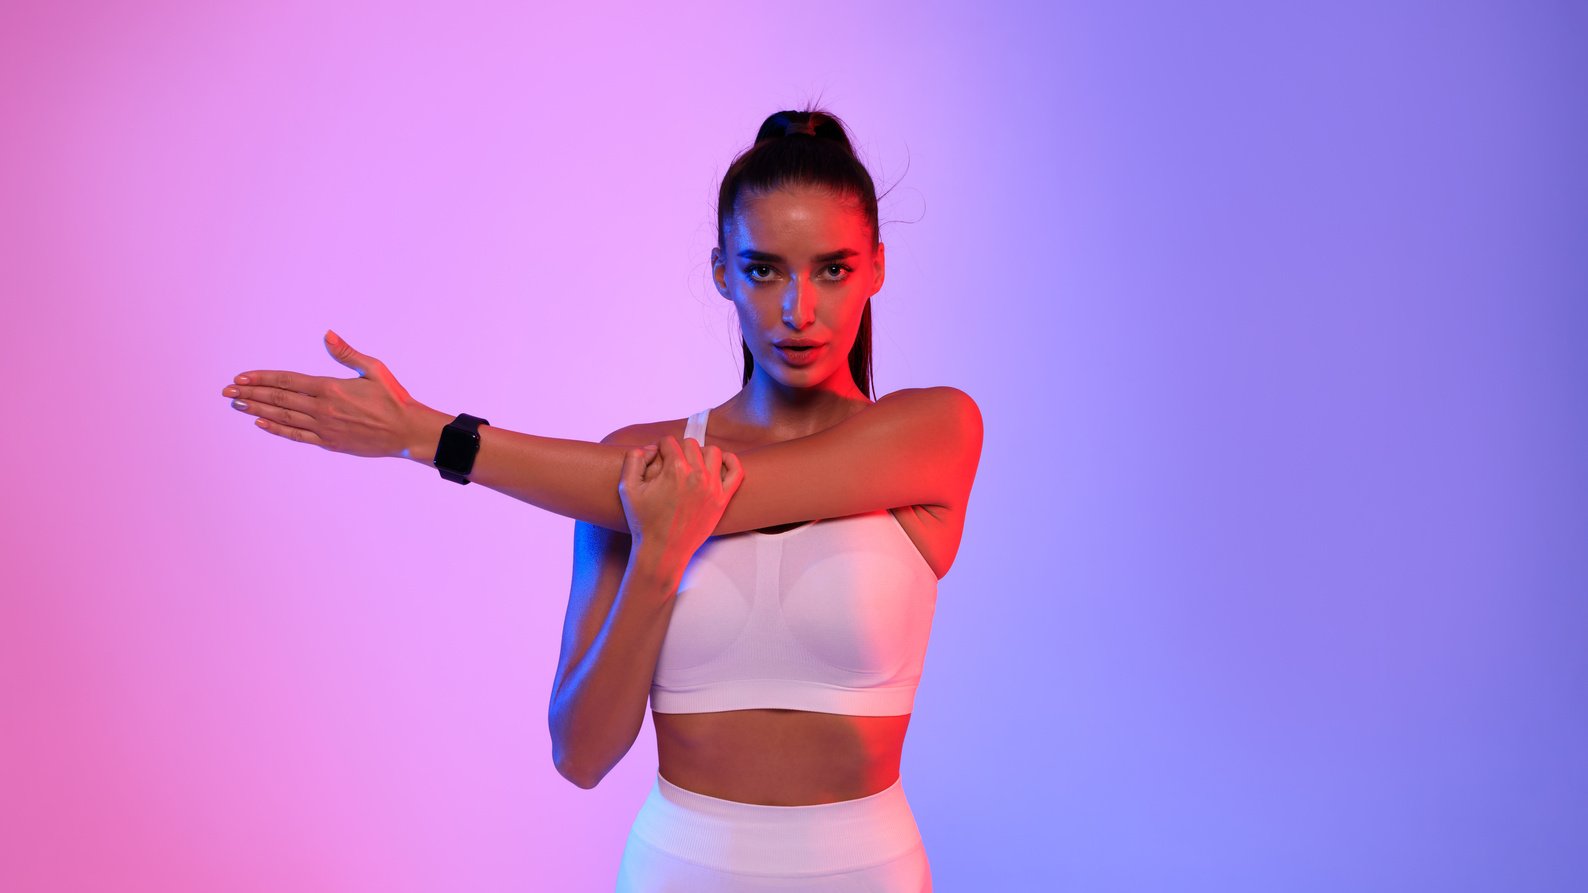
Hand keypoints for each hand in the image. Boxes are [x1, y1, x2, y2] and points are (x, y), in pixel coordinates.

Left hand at [220, 330, 429, 458]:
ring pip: (283, 417)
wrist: (407, 431)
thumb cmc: (394, 398)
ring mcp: (324, 427)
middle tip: (228, 392)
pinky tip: (262, 423)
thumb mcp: (374, 369)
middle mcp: (323, 408)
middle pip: (279, 399)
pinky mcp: (329, 442)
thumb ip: (347, 353)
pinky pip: (296, 435)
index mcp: (331, 388)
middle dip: (250, 394)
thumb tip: (328, 335)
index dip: (262, 379)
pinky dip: (277, 429)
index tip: (241, 377)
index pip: (287, 381)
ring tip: (238, 405)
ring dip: (258, 410)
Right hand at [618, 435, 743, 562]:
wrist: (663, 551)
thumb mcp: (627, 488)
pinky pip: (736, 471)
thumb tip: (650, 448)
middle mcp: (696, 475)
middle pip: (690, 444)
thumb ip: (633, 459)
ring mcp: (713, 487)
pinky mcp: (723, 499)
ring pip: (713, 452)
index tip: (657, 459)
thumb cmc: (644, 522)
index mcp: (674, 470)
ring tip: (691, 466)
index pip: (669, 441)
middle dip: (678, 450)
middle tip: (671, 465)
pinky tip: (719, 464)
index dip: (660, 448)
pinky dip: (731, 462)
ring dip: (701, 454)